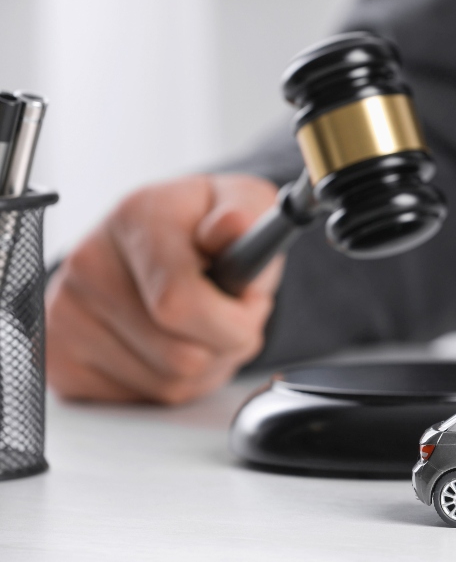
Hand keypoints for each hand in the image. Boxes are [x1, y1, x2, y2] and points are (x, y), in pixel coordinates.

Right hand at [45, 174, 282, 403]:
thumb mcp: (246, 202)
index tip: (249, 307)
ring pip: (168, 384)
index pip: (178, 302)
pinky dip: (172, 383)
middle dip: (227, 345)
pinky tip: (170, 343)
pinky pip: (142, 398)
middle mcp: (88, 263)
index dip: (232, 321)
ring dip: (206, 366)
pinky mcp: (60, 357)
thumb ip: (249, 211)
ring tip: (200, 325)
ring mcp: (65, 313)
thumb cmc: (206, 229)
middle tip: (230, 314)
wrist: (156, 242)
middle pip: (181, 356)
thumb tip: (231, 227)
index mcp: (138, 218)